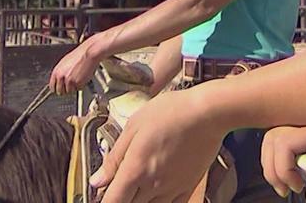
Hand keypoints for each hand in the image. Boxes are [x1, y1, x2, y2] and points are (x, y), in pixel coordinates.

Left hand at [49, 40, 100, 94]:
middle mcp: (61, 77)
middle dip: (66, 90)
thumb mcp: (64, 63)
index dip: (57, 88)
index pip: (52, 87)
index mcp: (56, 72)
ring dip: (74, 87)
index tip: (60, 89)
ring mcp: (69, 81)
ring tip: (78, 78)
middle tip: (71, 84)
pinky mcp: (78, 83)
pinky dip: (81, 85)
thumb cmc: (79, 55)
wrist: (88, 53)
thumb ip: (60, 73)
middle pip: (60, 92)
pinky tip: (83, 77)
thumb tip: (59, 80)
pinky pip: (78, 89)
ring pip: (70, 91)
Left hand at [91, 87, 227, 202]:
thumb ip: (114, 157)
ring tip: (138, 184)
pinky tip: (156, 192)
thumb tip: (97, 180)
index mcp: (135, 170)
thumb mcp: (134, 126)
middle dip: (120, 197)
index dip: (104, 199)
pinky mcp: (187, 187)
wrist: (208, 113)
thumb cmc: (172, 112)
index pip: (112, 202)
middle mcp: (152, 185)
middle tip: (119, 182)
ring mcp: (171, 189)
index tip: (102, 192)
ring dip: (138, 200)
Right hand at [261, 123, 305, 196]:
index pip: (284, 141)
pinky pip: (282, 145)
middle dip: (273, 166)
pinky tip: (291, 178)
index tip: (298, 186)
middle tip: (287, 189)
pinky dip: (279, 162)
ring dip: (273, 165)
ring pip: (273, 140)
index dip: (283, 166)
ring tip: (286, 185)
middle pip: (273, 138)